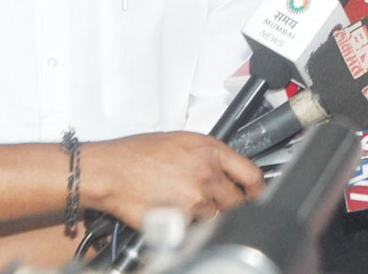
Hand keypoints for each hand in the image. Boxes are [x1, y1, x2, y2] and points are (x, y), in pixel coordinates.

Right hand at [81, 132, 262, 226]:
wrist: (111, 170)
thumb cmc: (137, 154)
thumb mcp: (182, 141)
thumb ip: (208, 155)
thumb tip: (224, 167)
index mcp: (211, 150)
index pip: (251, 174)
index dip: (257, 188)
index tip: (256, 194)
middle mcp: (207, 172)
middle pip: (237, 200)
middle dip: (229, 204)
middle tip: (214, 200)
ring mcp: (196, 197)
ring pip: (215, 215)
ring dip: (205, 213)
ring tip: (183, 201)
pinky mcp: (181, 218)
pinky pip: (195, 227)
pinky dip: (187, 223)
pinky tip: (174, 210)